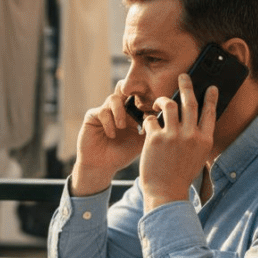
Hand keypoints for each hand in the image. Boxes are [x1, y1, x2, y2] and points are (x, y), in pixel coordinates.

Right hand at [70, 81, 145, 195]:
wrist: (100, 167)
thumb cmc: (121, 156)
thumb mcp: (140, 143)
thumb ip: (150, 129)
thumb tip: (165, 117)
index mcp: (132, 114)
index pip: (139, 98)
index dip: (146, 99)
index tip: (154, 108)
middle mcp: (118, 110)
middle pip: (125, 89)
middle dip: (132, 95)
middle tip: (138, 106)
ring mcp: (105, 111)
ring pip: (114, 98)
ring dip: (120, 112)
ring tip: (122, 126)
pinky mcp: (92, 116)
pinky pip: (102, 111)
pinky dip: (109, 122)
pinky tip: (111, 135)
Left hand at [139, 73, 217, 209]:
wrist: (166, 192)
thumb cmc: (180, 176)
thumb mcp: (197, 157)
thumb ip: (197, 140)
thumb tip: (195, 123)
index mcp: (204, 140)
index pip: (210, 113)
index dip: (211, 98)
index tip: (211, 87)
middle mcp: (191, 135)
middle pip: (190, 103)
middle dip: (187, 86)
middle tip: (183, 76)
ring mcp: (173, 136)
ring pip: (169, 106)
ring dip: (163, 100)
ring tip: (159, 101)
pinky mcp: (155, 138)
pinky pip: (151, 119)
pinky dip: (148, 119)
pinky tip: (146, 123)